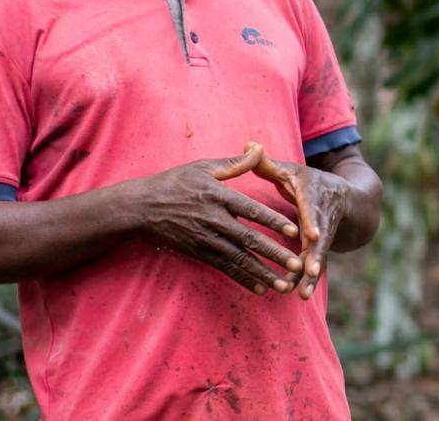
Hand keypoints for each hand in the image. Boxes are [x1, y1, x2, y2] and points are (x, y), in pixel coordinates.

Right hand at [136, 142, 303, 293]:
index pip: (251, 210)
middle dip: (274, 254)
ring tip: (284, 284)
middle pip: (248, 239)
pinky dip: (243, 279)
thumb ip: (235, 163)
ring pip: (239, 259)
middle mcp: (213, 220)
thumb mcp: (203, 167)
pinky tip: (261, 289)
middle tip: (297, 265)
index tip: (293, 230)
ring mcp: (206, 239)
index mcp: (218, 197)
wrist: (140, 208)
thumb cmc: (175, 183)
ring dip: (262, 273)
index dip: (272, 221)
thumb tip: (259, 148)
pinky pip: (225, 268)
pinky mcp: (199, 252)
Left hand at [253, 156, 352, 298]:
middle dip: (316, 254)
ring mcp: (324, 232)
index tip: (312, 234)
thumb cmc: (309, 182)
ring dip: (312, 272)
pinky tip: (302, 295)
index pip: (312, 206)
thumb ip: (267, 163)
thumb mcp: (291, 169)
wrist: (348, 197)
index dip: (312, 220)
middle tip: (310, 270)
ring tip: (303, 292)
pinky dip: (310, 279)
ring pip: (319, 253)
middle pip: (320, 236)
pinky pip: (316, 263)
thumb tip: (248, 146)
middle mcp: (321, 214)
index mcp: (313, 192)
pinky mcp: (322, 246)